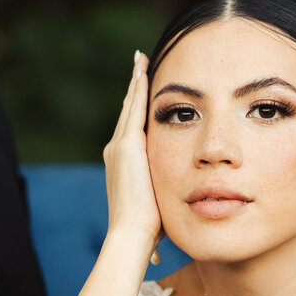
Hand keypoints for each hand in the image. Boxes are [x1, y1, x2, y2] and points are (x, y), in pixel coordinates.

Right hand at [102, 51, 161, 247]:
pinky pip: (134, 109)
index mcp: (123, 163)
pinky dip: (137, 89)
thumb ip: (163, 193)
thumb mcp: (157, 202)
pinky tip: (143, 72)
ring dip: (136, 83)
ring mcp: (119, 146)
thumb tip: (179, 202)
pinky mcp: (128, 145)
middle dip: (134, 89)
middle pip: (127, 112)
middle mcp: (116, 150)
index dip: (136, 108)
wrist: (131, 232)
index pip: (131, 128)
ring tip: (140, 62)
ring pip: (129, 106)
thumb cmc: (148, 227)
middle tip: (139, 65)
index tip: (142, 91)